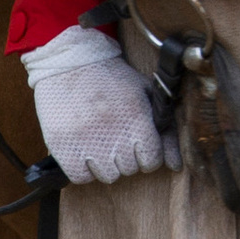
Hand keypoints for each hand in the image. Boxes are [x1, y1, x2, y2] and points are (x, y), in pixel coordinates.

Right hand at [20, 21, 180, 183]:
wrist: (70, 62)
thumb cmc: (112, 79)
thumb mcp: (145, 94)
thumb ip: (166, 129)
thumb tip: (176, 165)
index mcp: (135, 118)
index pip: (151, 160)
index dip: (148, 154)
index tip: (140, 144)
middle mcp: (112, 133)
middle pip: (129, 169)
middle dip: (127, 156)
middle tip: (116, 136)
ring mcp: (85, 141)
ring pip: (107, 176)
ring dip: (106, 163)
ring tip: (100, 141)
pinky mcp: (63, 146)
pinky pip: (81, 177)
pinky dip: (84, 168)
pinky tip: (84, 149)